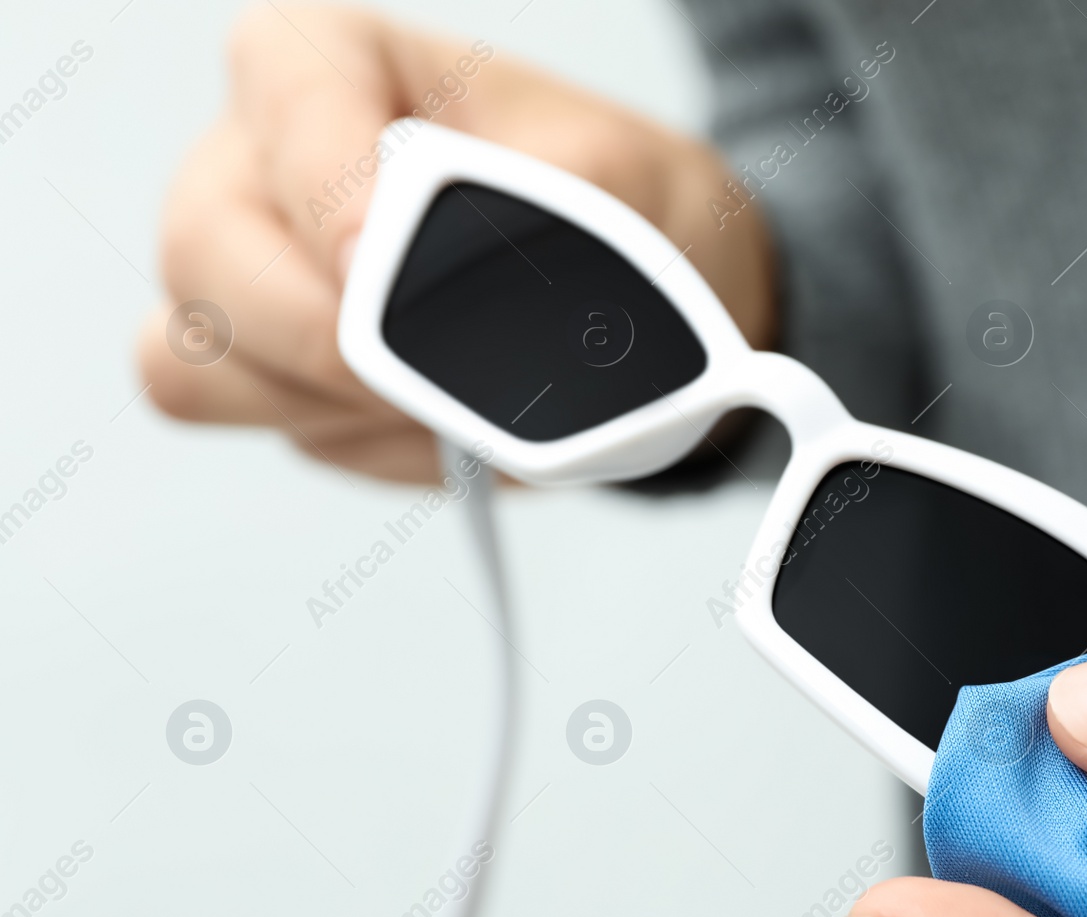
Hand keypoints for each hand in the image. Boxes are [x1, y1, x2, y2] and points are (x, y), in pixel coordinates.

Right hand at [137, 5, 773, 479]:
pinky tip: (444, 425)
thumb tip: (446, 306)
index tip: (377, 260)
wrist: (648, 296)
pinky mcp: (275, 374)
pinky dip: (373, 447)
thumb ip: (541, 215)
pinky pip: (282, 433)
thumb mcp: (623, 182)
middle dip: (315, 336)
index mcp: (343, 63)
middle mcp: (264, 162)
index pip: (287, 87)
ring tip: (456, 398)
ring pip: (202, 364)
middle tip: (424, 375)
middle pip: (203, 249)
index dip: (321, 184)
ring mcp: (250, 276)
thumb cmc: (622, 203)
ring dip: (341, 407)